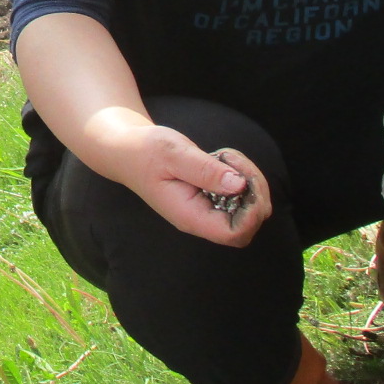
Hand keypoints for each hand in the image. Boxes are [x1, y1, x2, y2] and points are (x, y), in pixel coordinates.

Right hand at [101, 123, 272, 246]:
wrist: (128, 150)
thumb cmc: (145, 151)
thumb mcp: (172, 153)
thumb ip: (204, 170)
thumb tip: (238, 185)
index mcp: (191, 216)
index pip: (235, 233)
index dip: (251, 212)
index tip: (242, 180)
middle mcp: (202, 219)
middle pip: (250, 224)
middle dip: (255, 192)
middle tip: (234, 161)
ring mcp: (208, 211)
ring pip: (251, 209)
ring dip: (251, 181)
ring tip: (227, 156)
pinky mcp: (213, 199)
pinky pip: (242, 196)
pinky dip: (244, 176)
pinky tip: (225, 159)